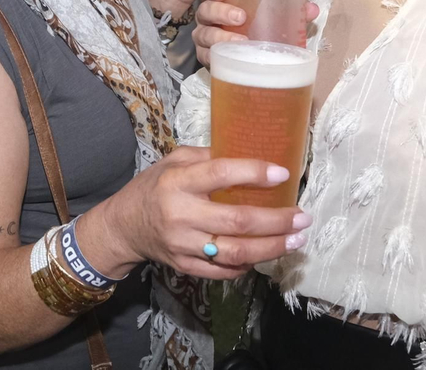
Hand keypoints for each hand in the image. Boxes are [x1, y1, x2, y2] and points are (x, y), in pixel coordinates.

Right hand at [88, 146, 308, 279]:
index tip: (282, 173)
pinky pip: (223, 270)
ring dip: (271, 247)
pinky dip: (247, 264)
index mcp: (177, 181)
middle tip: (302, 217)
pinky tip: (265, 255)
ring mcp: (183, 244)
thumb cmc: (152, 187)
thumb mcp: (173, 161)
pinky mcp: (185, 266)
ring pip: (236, 251)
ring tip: (295, 240)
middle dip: (276, 220)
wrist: (123, 226)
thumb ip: (206, 157)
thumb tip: (248, 154)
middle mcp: (181, 214)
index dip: (254, 173)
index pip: (221, 174)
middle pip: (237, 220)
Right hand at [192, 0, 319, 65]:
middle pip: (205, 11)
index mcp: (221, 2)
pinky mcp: (206, 58)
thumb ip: (291, 10)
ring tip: (240, 41)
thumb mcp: (274, 16)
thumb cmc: (257, 28)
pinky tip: (226, 59)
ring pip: (203, 34)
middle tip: (240, 17)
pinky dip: (213, 58)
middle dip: (220, 11)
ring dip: (219, 37)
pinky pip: (204, 57)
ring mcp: (205, 39)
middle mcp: (209, 19)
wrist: (251, 58)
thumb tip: (311, 9)